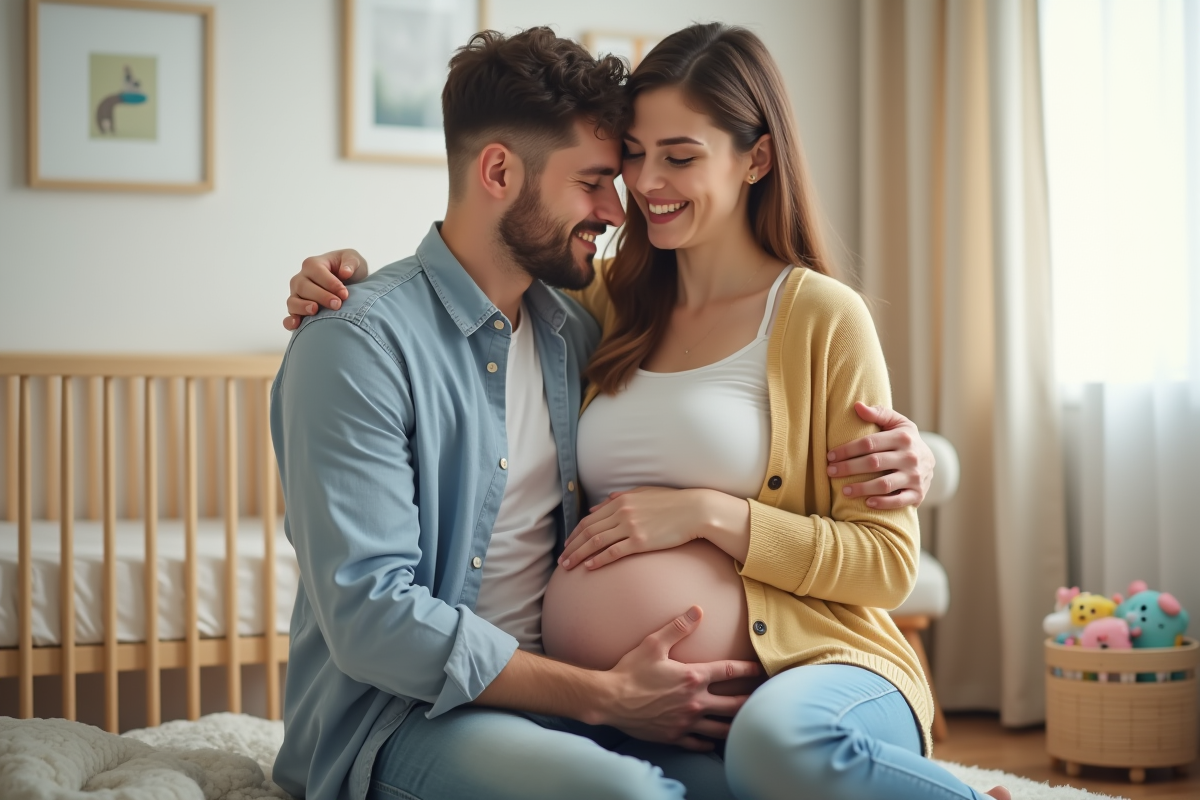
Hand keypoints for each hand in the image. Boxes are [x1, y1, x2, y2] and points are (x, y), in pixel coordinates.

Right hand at [282, 249, 369, 330]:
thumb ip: (350, 262)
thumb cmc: (349, 270)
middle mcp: (301, 279)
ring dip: (302, 307)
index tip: (345, 294)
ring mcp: (297, 295)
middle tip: (337, 304)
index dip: (330, 283)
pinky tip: (297, 325)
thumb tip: (345, 272)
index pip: (317, 271)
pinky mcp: (297, 311)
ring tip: (315, 310)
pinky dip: (291, 321)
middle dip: (321, 296)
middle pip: (304, 287)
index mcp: (313, 264)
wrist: (350, 285)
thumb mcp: (353, 259)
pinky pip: (289, 317)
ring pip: (293, 301)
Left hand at [560, 487, 709, 569]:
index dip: (575, 534)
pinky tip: (589, 567)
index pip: (589, 520)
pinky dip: (598, 560)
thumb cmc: (672, 502)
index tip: (567, 544)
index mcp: (620, 501)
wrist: (694, 511)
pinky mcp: (640, 542)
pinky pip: (614, 552)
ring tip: (569, 567)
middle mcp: (621, 513)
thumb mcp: (643, 493)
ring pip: (596, 543)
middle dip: (572, 547)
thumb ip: (619, 498)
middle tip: (562, 560)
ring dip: (579, 555)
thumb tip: (599, 505)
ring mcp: (630, 528)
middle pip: (588, 532)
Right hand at [597, 606, 759, 750]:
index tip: (761, 669)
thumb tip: (698, 610)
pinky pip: (699, 743)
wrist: (610, 700)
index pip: (730, 671)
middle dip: (750, 701)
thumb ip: (678, 627)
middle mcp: (695, 701)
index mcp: (693, 677)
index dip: (749, 669)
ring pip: (720, 728)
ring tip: (746, 723)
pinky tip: (713, 740)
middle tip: (763, 699)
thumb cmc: (631, 671)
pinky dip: (709, 742)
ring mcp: (686, 722)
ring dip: (735, 725)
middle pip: (733, 704)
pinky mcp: (674, 736)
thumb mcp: (653, 643)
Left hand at [825, 402, 933, 508]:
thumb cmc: (905, 440)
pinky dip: (883, 503)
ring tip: (844, 490)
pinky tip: (867, 503)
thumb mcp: (897, 423)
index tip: (830, 456)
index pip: (870, 443)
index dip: (847, 450)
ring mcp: (915, 477)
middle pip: (874, 463)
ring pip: (884, 484)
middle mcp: (910, 457)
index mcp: (903, 437)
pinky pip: (899, 501)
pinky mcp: (917, 494)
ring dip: (862, 488)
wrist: (931, 462)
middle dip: (848, 468)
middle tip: (830, 472)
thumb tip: (857, 406)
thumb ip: (879, 413)